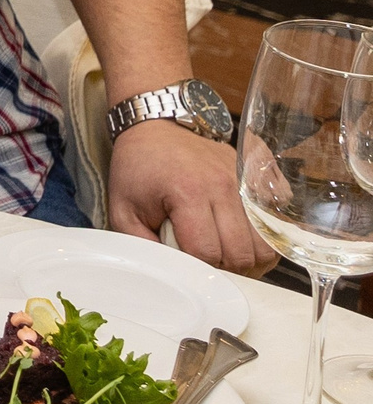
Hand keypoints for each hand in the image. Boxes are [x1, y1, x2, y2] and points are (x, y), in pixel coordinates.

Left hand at [106, 120, 275, 274]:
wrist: (157, 128)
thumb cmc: (138, 168)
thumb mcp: (123, 208)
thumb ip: (142, 245)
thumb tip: (171, 275)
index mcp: (187, 192)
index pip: (208, 253)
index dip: (199, 269)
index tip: (188, 265)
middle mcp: (224, 186)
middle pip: (243, 253)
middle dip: (226, 269)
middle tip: (208, 264)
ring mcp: (245, 181)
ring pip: (267, 243)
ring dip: (250, 258)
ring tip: (227, 255)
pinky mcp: (259, 177)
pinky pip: (279, 220)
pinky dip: (267, 236)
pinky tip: (244, 236)